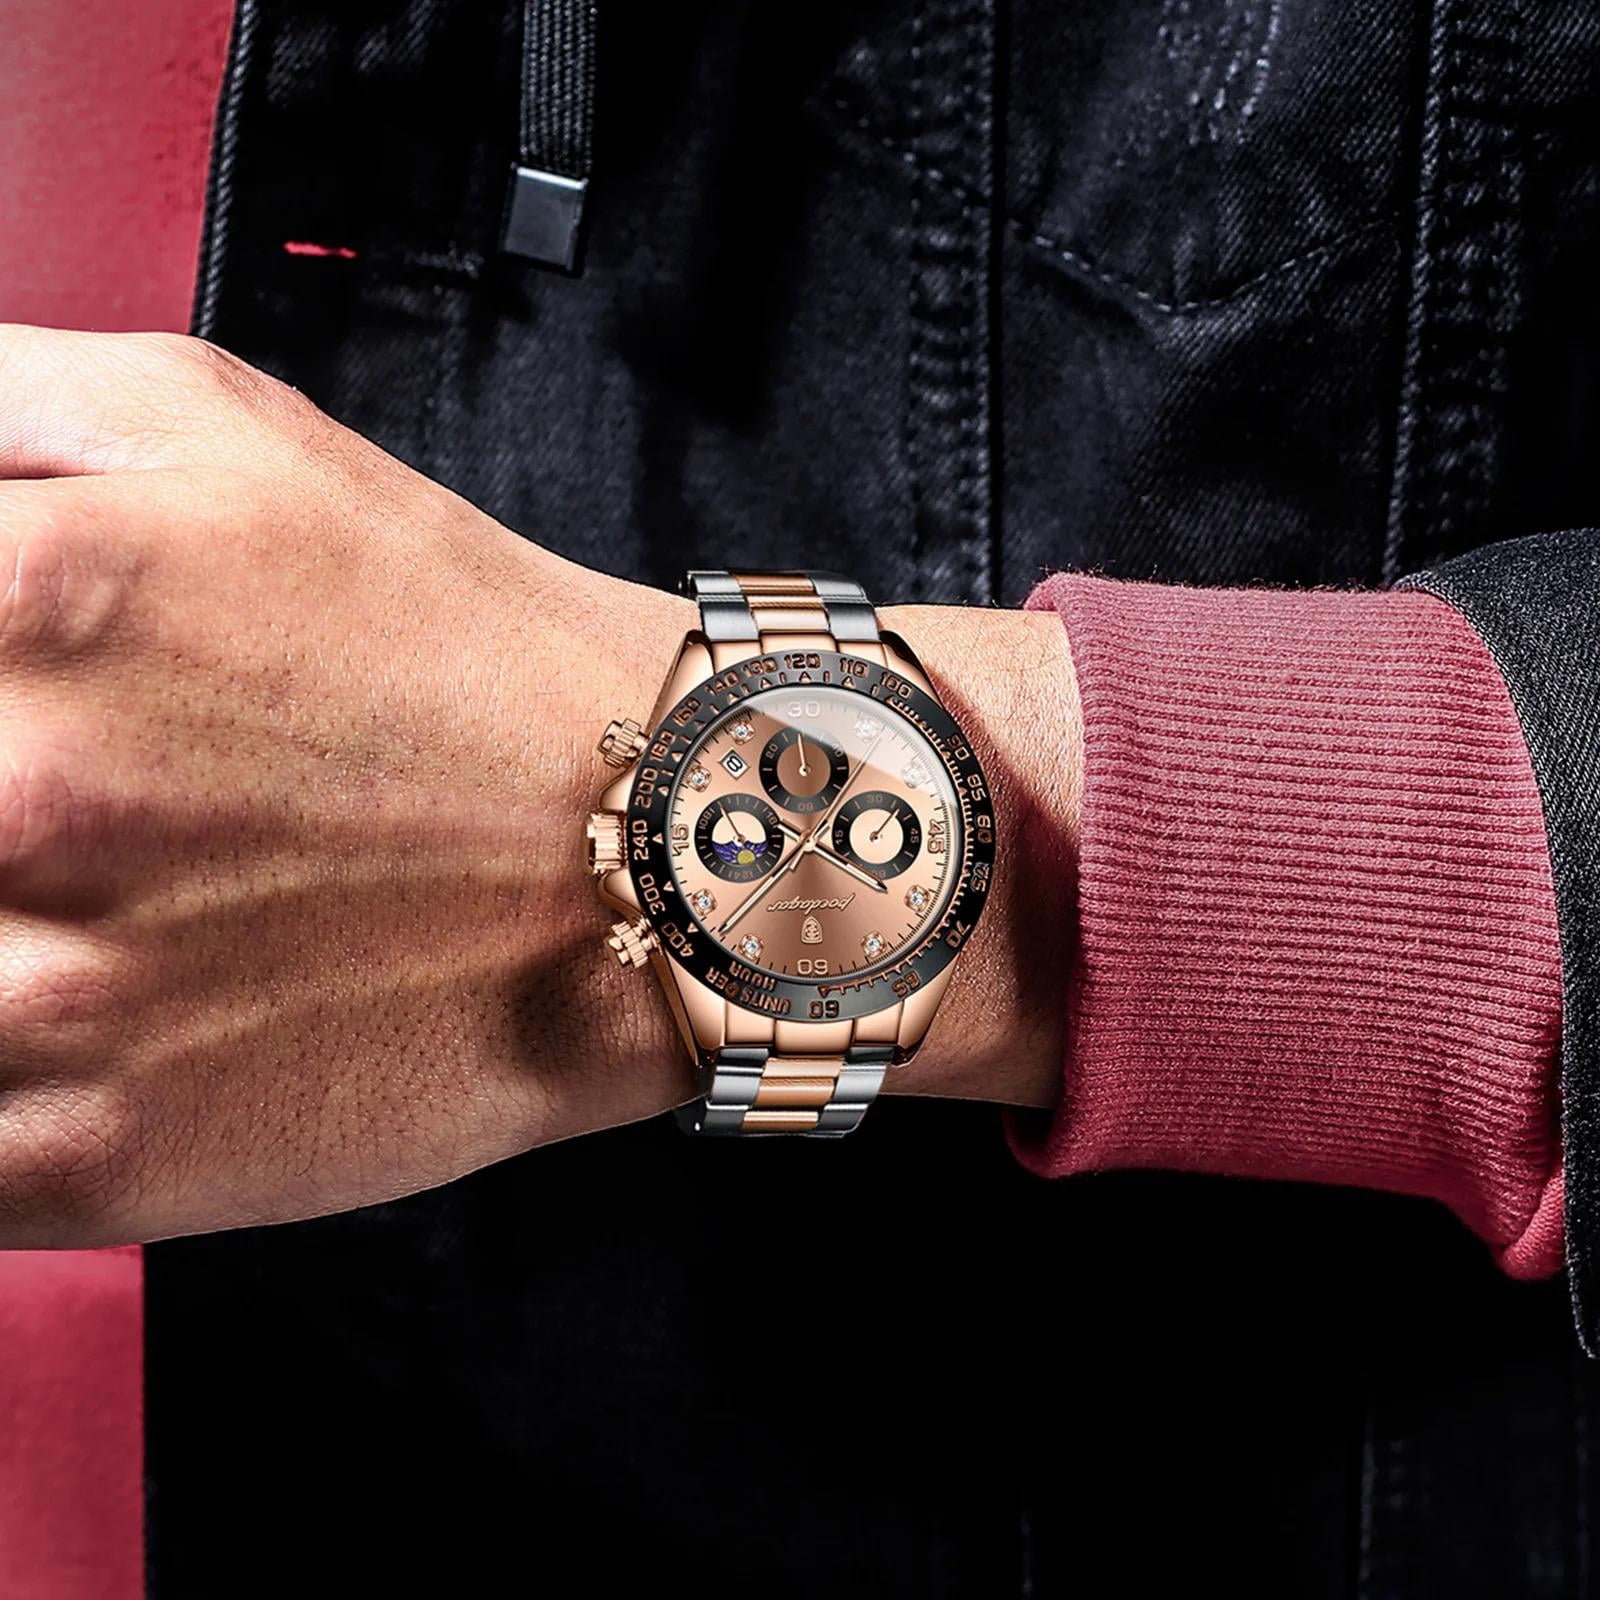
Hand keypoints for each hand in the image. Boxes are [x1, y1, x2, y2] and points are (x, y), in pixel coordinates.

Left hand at [0, 325, 1080, 1247]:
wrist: (657, 854)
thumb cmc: (462, 656)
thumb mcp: (221, 425)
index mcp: (28, 600)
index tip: (2, 707)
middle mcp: (24, 799)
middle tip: (70, 804)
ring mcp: (54, 1002)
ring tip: (72, 895)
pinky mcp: (100, 1158)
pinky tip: (62, 1008)